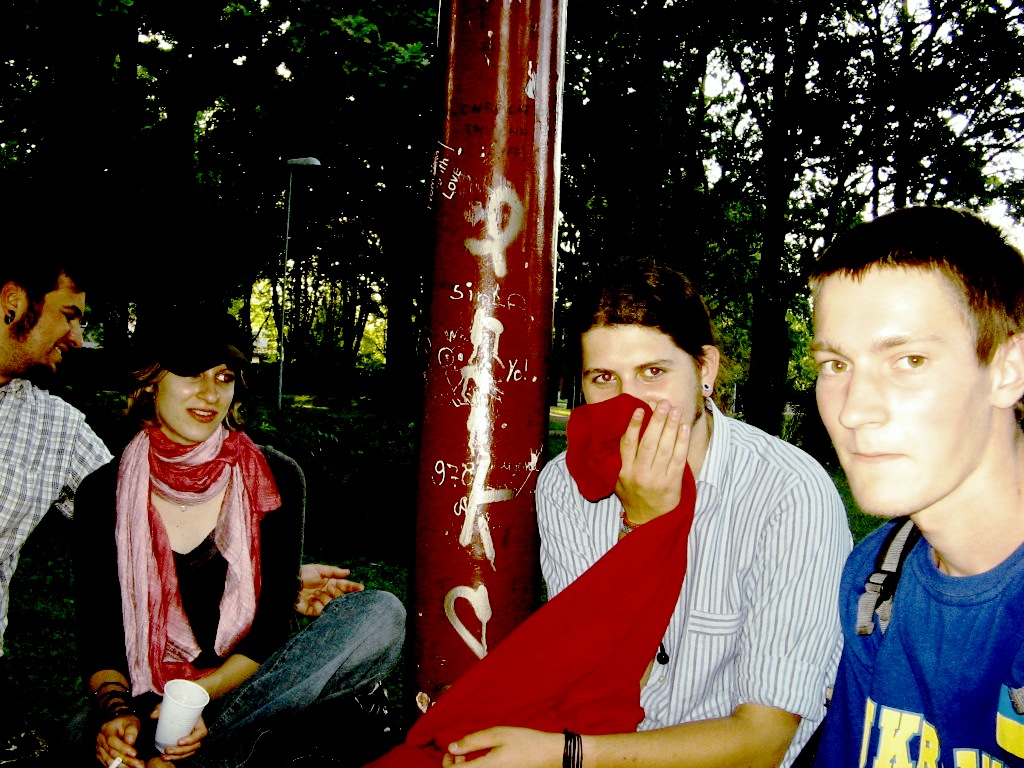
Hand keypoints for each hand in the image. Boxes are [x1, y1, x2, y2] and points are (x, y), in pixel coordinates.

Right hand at [96, 713, 142, 767]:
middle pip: (111, 753)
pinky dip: (118, 767)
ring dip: (123, 766)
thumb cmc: (126, 723)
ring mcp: (99, 748)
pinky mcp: (101, 755)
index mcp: (106, 729)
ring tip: (136, 767)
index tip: (135, 754)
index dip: (123, 749)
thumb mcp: (131, 722)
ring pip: (109, 761)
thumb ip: (131, 731)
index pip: (112, 741)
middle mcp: (100, 740)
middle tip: (138, 764)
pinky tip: (129, 767)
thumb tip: (129, 742)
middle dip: (126, 760)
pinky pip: (108, 764)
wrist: (120, 724)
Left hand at [149, 705, 206, 760]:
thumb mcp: (170, 705)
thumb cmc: (177, 707)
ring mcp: (192, 740)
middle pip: (194, 746)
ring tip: (164, 756)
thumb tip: (153, 715)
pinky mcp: (186, 745)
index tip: (179, 741)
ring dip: (177, 756)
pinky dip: (175, 757)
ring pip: (189, 752)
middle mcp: (197, 733)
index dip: (192, 739)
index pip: (201, 733)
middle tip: (167, 750)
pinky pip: (184, 754)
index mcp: (199, 722)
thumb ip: (162, 709)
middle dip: (181, 751)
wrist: (177, 710)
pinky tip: (164, 757)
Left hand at [295, 563, 364, 615]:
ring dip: (330, 600)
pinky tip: (316, 602)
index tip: (361, 588)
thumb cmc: (303, 573)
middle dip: (340, 594)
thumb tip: (348, 572)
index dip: (353, 587)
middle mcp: (327, 593)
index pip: (344, 586)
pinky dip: (321, 607)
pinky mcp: (313, 610)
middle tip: (338, 591)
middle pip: (340, 596)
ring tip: (324, 596)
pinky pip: (321, 611)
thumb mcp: (319, 569)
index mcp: (330, 583)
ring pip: (332, 604)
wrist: (287, 583)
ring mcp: (321, 602)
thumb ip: (334, 571)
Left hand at [443, 727, 562, 766]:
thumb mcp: (497, 734)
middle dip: (455, 766)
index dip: (446, 764)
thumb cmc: (525, 743)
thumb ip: (472, 741)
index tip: (450, 752)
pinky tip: (482, 760)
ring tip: (470, 755)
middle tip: (458, 752)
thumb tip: (452, 748)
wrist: (549, 755)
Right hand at [616, 400, 690, 523]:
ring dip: (671, 427)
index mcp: (624, 471)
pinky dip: (682, 442)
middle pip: (649, 443)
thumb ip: (621, 459)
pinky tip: (684, 429)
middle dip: (657, 421)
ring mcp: (657, 479)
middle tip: (663, 404)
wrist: (646, 521)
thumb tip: (628, 430)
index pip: (628, 444)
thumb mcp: (618, 479)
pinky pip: (679, 459)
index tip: (640, 410)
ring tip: (675, 411)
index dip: (634, 425)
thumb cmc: (632, 496)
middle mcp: (639, 474)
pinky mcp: (672, 484)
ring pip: (665, 448)